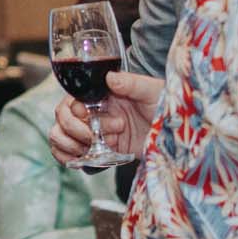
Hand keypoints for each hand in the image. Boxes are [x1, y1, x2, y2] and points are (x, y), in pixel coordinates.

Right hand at [48, 71, 163, 163]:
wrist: (177, 136)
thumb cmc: (167, 107)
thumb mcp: (152, 92)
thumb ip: (132, 83)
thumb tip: (110, 78)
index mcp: (102, 95)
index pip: (73, 99)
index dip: (75, 110)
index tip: (88, 116)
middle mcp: (94, 112)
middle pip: (62, 117)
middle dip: (76, 129)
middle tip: (96, 137)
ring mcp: (94, 132)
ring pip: (59, 135)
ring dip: (70, 144)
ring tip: (91, 149)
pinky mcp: (98, 150)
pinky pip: (68, 154)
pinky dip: (66, 158)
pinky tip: (79, 160)